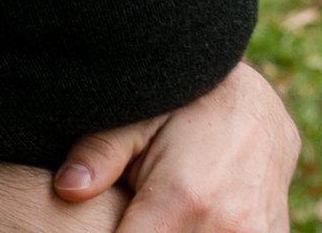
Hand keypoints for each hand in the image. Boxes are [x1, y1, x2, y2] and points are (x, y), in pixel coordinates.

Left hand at [52, 62, 297, 232]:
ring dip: (175, 231)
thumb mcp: (137, 118)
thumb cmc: (187, 104)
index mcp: (185, 198)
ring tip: (158, 210)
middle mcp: (229, 225)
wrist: (255, 100)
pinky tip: (191, 216)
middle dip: (143, 230)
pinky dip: (203, 232)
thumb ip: (100, 154)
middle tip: (132, 209)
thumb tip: (66, 188)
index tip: (107, 223)